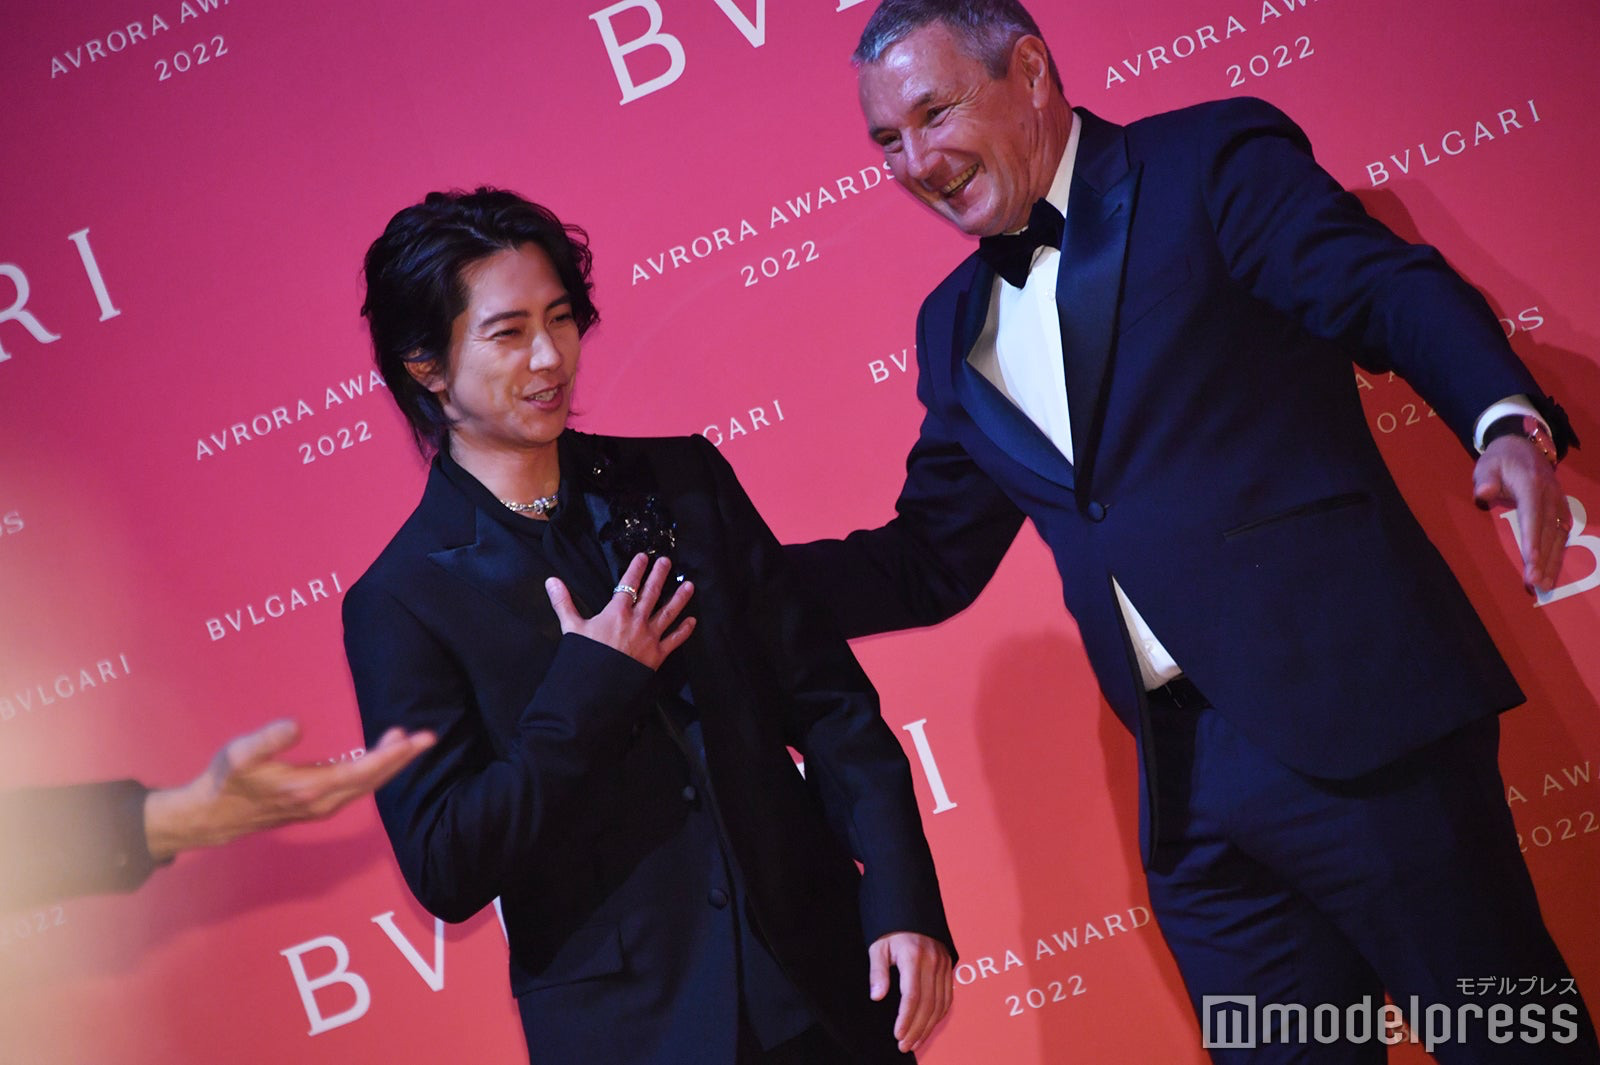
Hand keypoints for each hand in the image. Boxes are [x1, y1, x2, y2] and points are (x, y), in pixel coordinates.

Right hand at [143, 720, 435, 860]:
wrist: (214, 816)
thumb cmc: (227, 780)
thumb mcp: (240, 754)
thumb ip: (269, 740)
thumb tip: (298, 725)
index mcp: (310, 788)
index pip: (362, 772)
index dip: (390, 755)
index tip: (413, 739)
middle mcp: (323, 802)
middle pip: (373, 780)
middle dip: (401, 759)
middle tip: (428, 737)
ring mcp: (322, 806)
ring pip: (366, 785)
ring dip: (389, 763)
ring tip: (407, 739)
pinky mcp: (318, 805)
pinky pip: (356, 787)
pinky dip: (372, 770)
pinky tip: (378, 754)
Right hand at [545, 553, 695, 668]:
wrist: (597, 688)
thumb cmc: (585, 657)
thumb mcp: (571, 627)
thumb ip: (564, 602)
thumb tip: (551, 581)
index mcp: (617, 613)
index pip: (629, 585)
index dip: (637, 569)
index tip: (644, 557)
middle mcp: (637, 621)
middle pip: (651, 593)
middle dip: (660, 576)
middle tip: (667, 562)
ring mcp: (649, 637)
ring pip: (668, 613)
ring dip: (679, 598)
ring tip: (689, 585)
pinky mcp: (657, 655)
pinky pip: (674, 640)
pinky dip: (684, 630)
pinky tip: (692, 621)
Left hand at [869, 931, 952, 1053]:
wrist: (911, 909)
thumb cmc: (891, 930)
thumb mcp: (878, 946)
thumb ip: (878, 972)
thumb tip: (877, 996)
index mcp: (914, 956)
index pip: (912, 996)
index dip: (906, 1019)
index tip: (898, 1034)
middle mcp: (933, 961)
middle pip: (928, 1004)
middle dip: (917, 1029)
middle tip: (905, 1045)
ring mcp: (943, 964)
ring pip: (940, 1003)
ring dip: (928, 1026)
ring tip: (915, 1041)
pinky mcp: (949, 966)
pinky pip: (948, 996)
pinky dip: (939, 1015)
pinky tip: (929, 1025)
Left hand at [1473, 434, 1570, 592]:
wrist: (1522, 446)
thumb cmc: (1500, 459)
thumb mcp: (1487, 464)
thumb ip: (1485, 478)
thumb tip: (1484, 493)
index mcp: (1531, 486)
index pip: (1532, 516)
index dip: (1533, 540)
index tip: (1532, 561)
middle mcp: (1550, 496)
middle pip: (1548, 532)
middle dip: (1543, 560)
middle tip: (1536, 583)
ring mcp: (1558, 503)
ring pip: (1558, 537)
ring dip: (1553, 562)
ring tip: (1544, 586)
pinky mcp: (1560, 510)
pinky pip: (1561, 534)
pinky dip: (1558, 554)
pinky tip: (1553, 571)